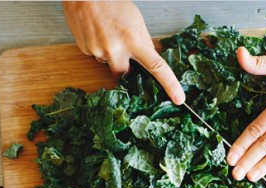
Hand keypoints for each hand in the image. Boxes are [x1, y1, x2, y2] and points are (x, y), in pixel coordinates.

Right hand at [62, 1, 184, 104]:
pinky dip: (98, 46)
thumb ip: (142, 42)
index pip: (157, 67)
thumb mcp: (136, 20)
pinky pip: (97, 55)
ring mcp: (99, 52)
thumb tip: (147, 57)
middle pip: (125, 74)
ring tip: (106, 31)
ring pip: (109, 63)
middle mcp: (116, 50)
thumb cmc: (112, 2)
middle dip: (125, 66)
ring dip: (111, 53)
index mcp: (134, 41)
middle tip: (122, 49)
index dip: (170, 85)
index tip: (179, 99)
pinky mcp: (86, 51)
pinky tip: (96, 31)